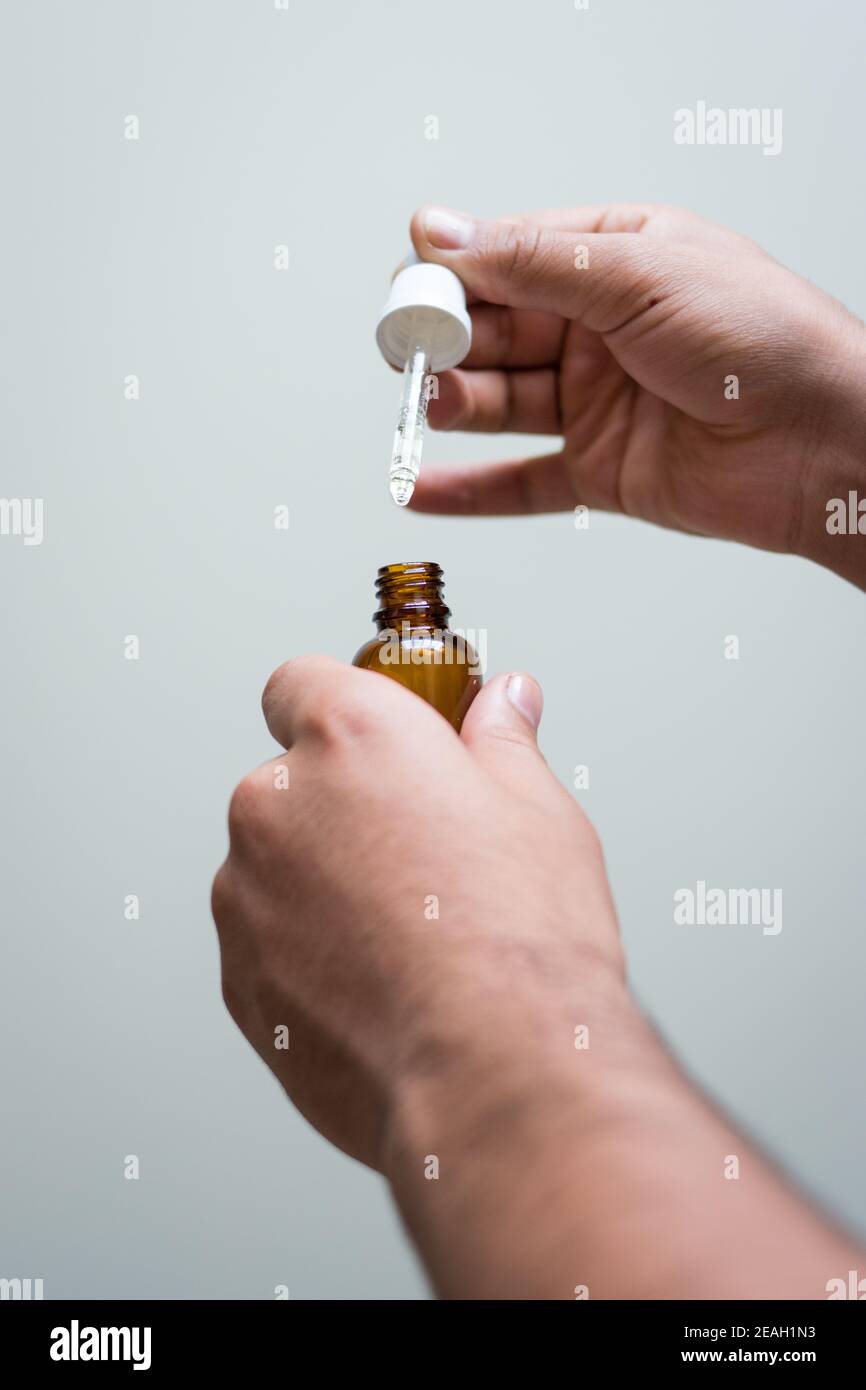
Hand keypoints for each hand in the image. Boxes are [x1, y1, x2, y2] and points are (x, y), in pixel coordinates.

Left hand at [211, 655, 626, 1172]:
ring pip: (277, 869)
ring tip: (409, 938)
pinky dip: (309, 957)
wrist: (491, 1071)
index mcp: (349, 737)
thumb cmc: (519, 939)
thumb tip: (503, 702)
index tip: (377, 739)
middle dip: (344, 810)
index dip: (340, 706)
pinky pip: (268, 945)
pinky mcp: (239, 980)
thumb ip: (502, 741)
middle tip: (423, 857)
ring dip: (322, 888)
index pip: (301, 683)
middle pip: (292, 783)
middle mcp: (277, 803)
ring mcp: (245, 896)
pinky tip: (382, 987)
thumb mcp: (539, 809)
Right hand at [409, 203, 865, 587]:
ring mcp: (598, 403)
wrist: (822, 442)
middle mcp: (600, 330)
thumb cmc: (764, 340)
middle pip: (495, 331)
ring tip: (427, 405)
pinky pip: (522, 482)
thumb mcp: (642, 273)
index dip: (453, 273)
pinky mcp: (601, 471)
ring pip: (501, 402)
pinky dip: (471, 490)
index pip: (509, 257)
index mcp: (614, 258)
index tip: (411, 288)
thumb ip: (536, 260)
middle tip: (412, 352)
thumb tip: (444, 233)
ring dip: (455, 403)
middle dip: (448, 340)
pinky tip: (423, 487)